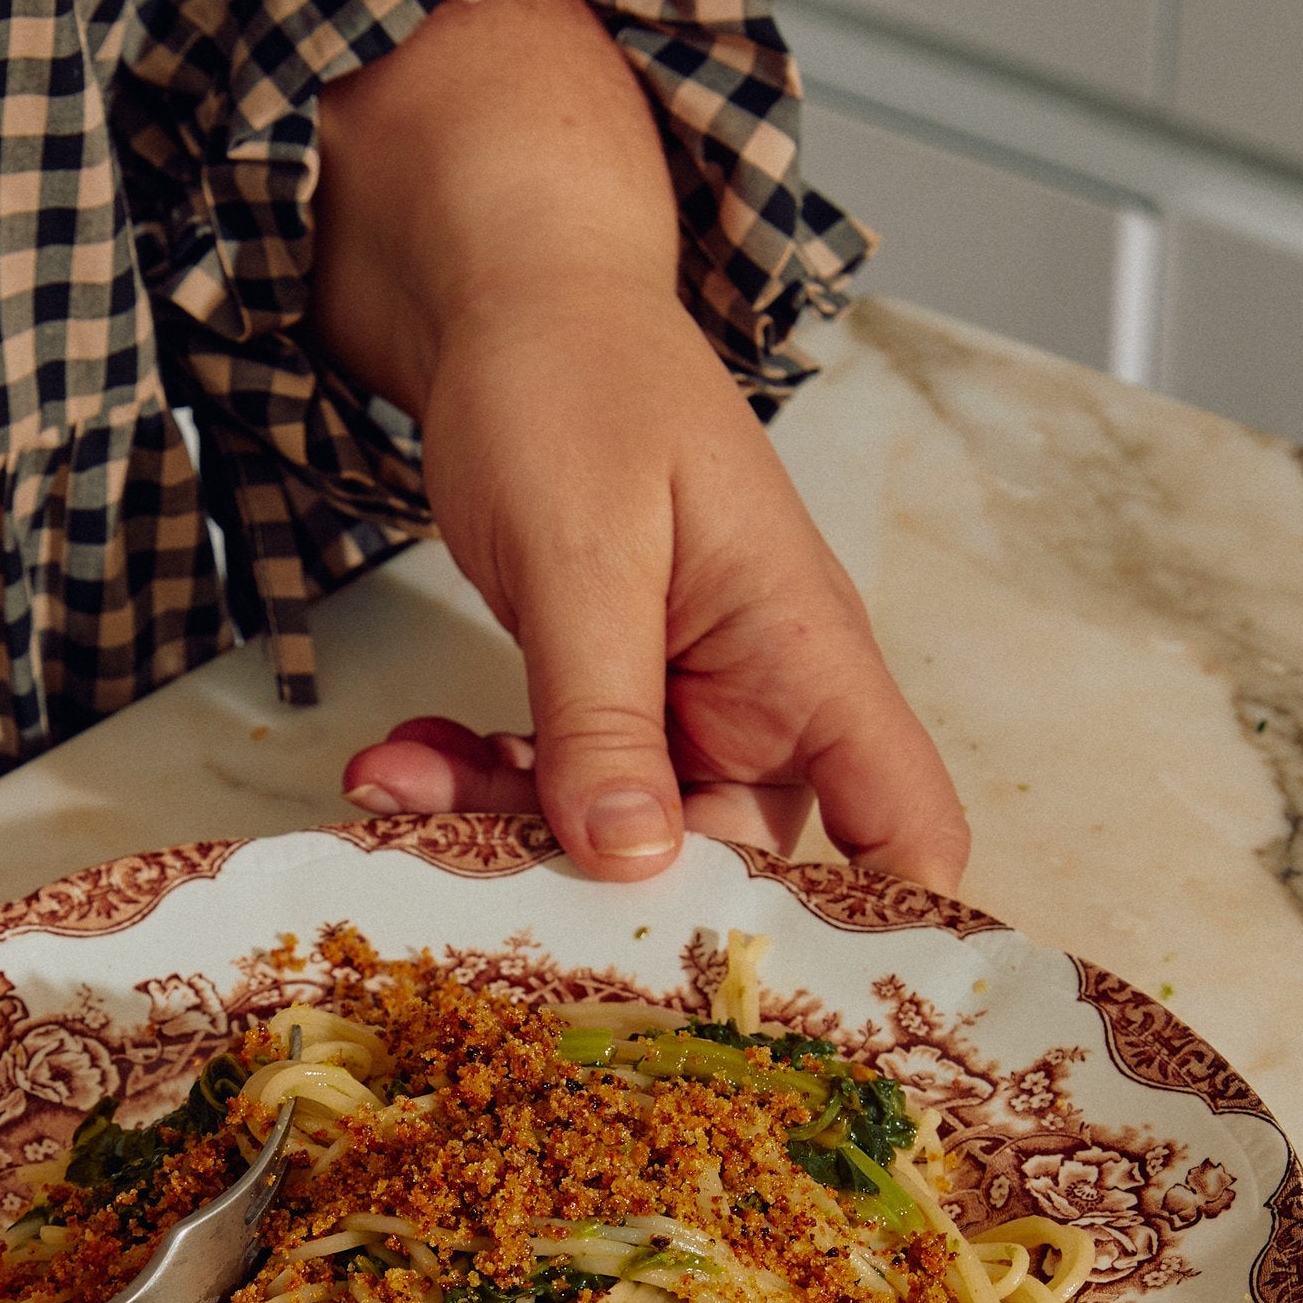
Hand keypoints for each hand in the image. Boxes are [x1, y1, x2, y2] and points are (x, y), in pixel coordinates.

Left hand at [314, 0, 967, 889]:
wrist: (507, 295)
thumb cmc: (577, 380)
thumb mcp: (586, 550)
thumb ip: (605, 712)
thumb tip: (633, 861)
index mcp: (805, 656)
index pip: (906, 826)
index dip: (884, 936)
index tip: (796, 1007)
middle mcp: (762, 701)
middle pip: (727, 866)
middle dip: (600, 883)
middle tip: (471, 868)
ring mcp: (682, 708)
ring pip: (620, 838)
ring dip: (506, 833)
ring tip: (396, 785)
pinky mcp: (605, 703)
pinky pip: (557, 788)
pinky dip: (476, 787)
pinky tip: (399, 758)